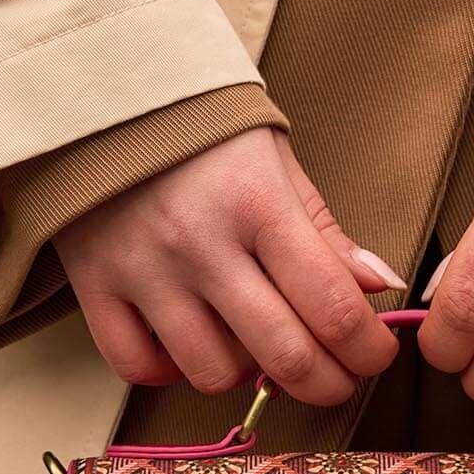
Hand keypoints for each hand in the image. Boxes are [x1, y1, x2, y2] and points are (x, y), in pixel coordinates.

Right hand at [56, 129, 402, 403]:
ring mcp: (143, 269)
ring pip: (213, 372)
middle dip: (328, 383)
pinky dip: (169, 370)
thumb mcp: (275, 161)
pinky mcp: (94, 284)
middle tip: (337, 378)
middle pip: (285, 355)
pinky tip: (188, 344)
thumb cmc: (201, 128)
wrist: (101, 90)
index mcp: (259, 203)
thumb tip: (379, 286)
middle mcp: (201, 243)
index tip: (375, 355)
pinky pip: (136, 366)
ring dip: (247, 374)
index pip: (334, 308)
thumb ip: (324, 231)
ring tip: (252, 344)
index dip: (369, 350)